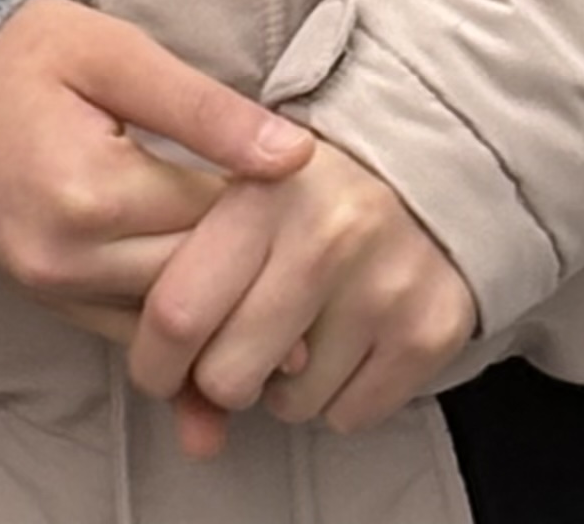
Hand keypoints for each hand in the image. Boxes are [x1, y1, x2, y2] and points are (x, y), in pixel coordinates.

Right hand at [0, 0, 311, 344]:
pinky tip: (229, 352)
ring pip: (166, 327)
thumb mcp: (114, 52)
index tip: (332, 204)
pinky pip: (126, 335)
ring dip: (227, 321)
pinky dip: (177, 339)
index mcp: (92, 194)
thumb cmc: (20, 52)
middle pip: (198, 288)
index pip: (215, 227)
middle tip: (335, 268)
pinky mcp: (45, 299)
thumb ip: (204, 108)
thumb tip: (295, 155)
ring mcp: (52, 290)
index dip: (277, 218)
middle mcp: (70, 262)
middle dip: (262, 278)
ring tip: (305, 324)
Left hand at [131, 130, 474, 453]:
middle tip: (236, 347)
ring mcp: (384, 287)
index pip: (176, 313)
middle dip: (221, 379)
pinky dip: (339, 394)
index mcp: (262, 192)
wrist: (427, 164)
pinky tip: (347, 338)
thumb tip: (182, 420)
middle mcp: (326, 237)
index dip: (154, 362)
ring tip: (302, 326)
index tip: (159, 368)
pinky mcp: (430, 331)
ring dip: (285, 387)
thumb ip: (189, 282)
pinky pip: (349, 416)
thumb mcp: (237, 196)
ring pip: (291, 406)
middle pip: (228, 376)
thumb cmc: (304, 196)